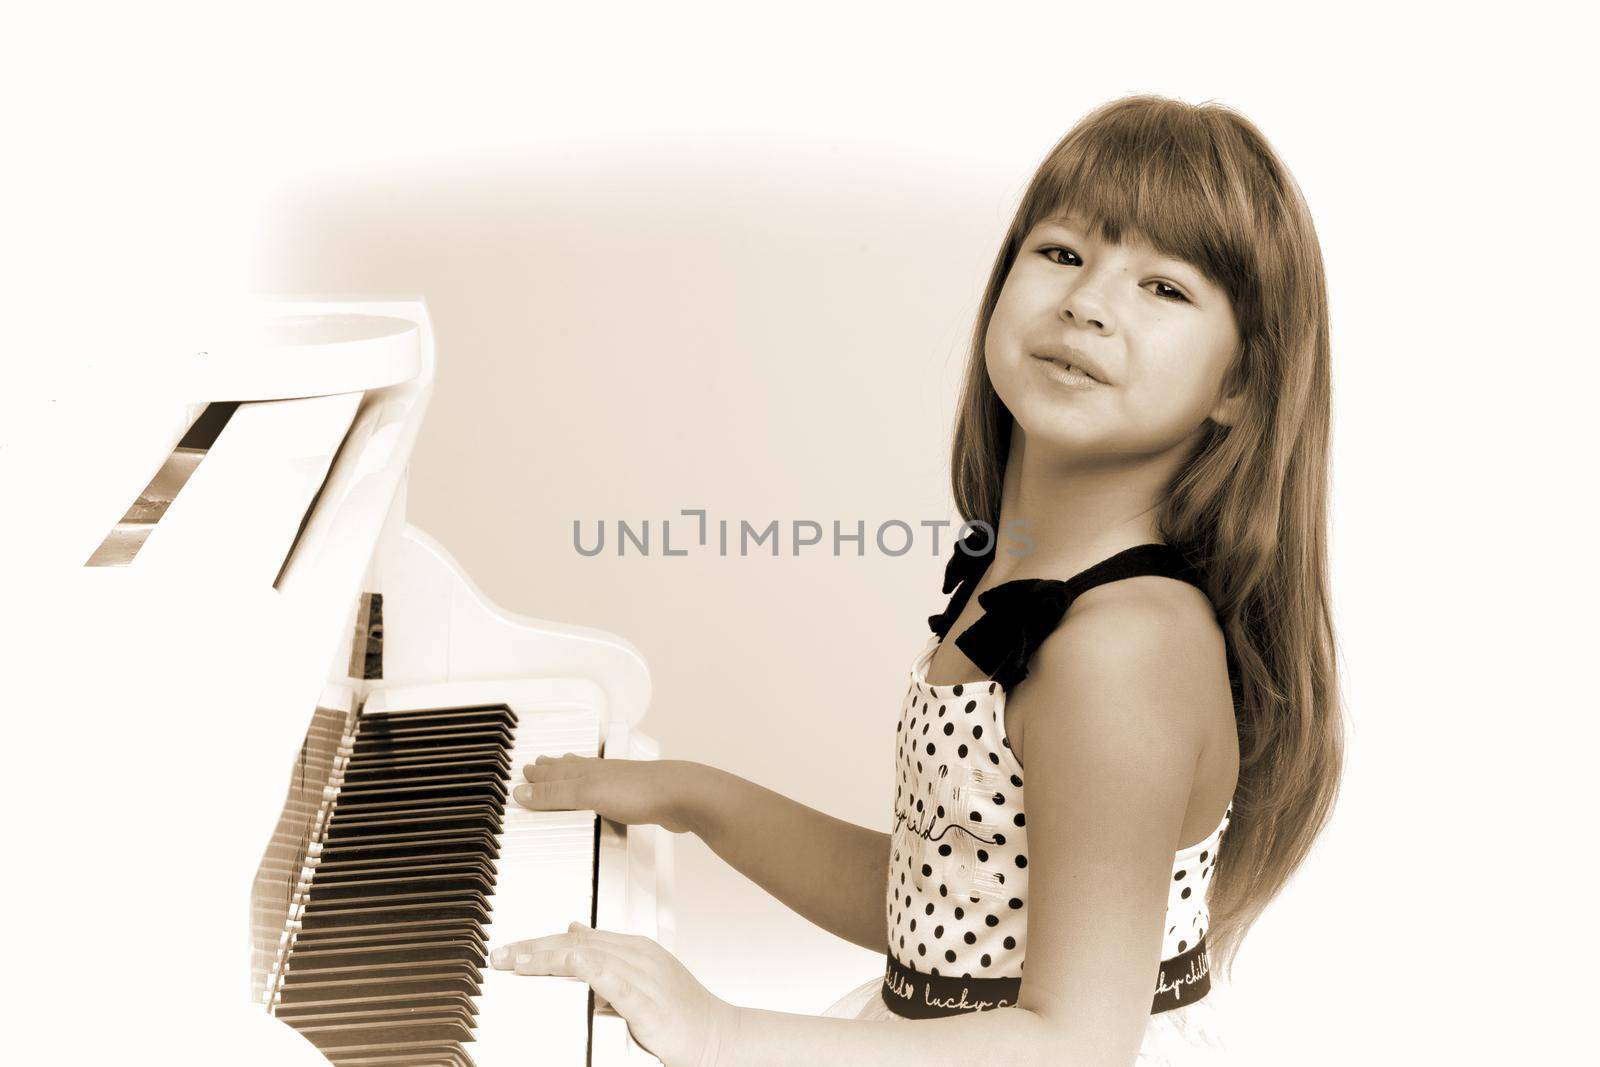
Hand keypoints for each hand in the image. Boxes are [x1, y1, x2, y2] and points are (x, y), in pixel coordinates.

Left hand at [491, 922, 738, 1066]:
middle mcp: (637, 956)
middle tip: (500, 955)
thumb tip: (574, 931)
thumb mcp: (639, 973)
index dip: (538, 942)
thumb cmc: (680, 1011)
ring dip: (551, 958)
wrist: (718, 1035)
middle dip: (534, 949)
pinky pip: (619, 983)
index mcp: (632, 948)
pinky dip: (594, 969)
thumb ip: (606, 953)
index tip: (506, 951)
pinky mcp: (651, 1002)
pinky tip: (575, 960)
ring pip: (590, 958)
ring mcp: (646, 976)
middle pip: (576, 945)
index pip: (576, 938)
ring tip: (520, 961)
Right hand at [514, 754, 695, 833]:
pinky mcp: (635, 801)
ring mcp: (619, 786)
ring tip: (565, 773)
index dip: (538, 773)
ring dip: (573, 779)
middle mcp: (602, 774)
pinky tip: (602, 799)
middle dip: (552, 769)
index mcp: (587, 771)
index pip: (555, 772)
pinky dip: (596, 796)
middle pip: (571, 770)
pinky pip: (607, 797)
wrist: (682, 797)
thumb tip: (524, 791)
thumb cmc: (640, 791)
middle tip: (538, 766)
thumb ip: (555, 795)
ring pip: (589, 780)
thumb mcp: (587, 794)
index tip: (525, 770)